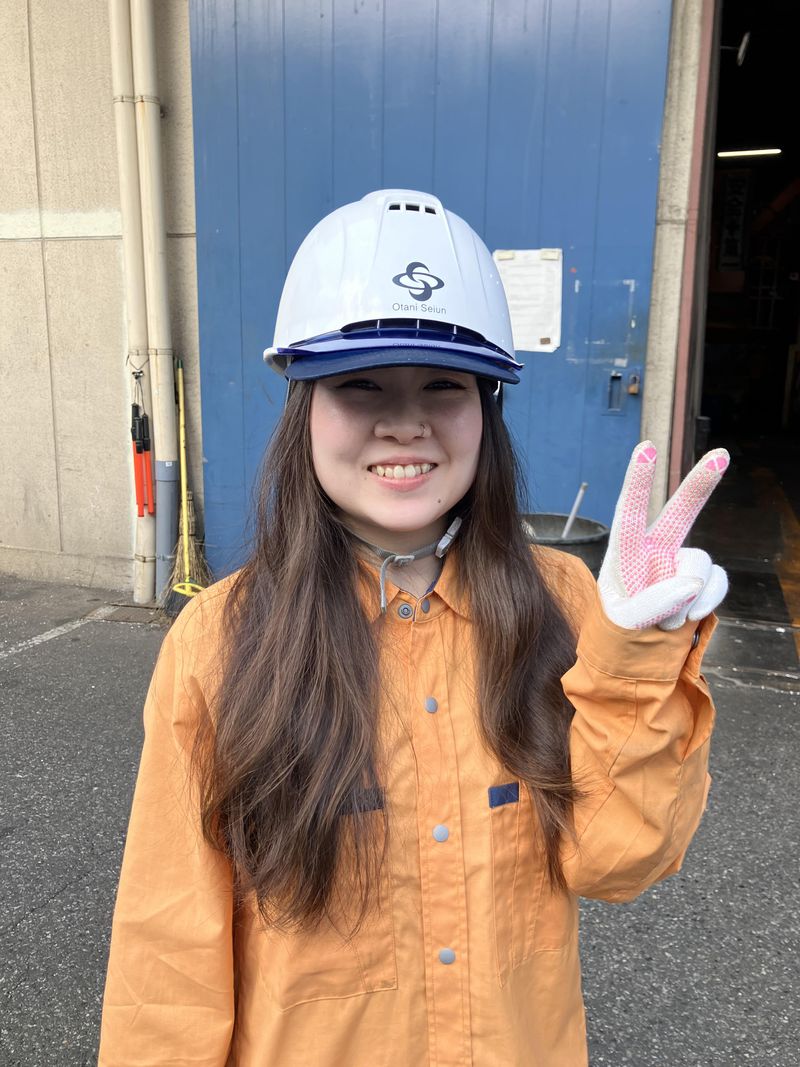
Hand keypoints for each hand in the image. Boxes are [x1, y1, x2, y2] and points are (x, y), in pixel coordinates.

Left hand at [597, 441, 728, 630]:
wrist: (640, 657)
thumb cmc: (618, 634)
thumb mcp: (622, 622)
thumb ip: (650, 603)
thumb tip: (689, 582)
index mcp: (623, 553)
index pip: (630, 513)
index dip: (639, 481)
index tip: (646, 449)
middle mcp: (654, 550)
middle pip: (680, 513)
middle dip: (700, 484)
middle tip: (722, 455)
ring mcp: (681, 564)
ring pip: (698, 566)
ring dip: (685, 600)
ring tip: (664, 621)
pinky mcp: (703, 580)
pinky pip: (717, 581)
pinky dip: (706, 603)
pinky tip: (689, 617)